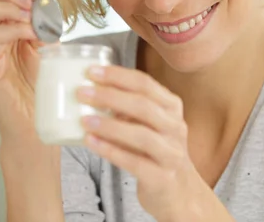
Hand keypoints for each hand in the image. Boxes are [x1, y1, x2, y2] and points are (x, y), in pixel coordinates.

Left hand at [76, 65, 207, 220]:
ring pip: (141, 134)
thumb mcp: (150, 124)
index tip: (92, 71)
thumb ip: (128, 109)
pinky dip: (111, 151)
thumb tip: (92, 91)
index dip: (118, 76)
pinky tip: (91, 143)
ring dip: (109, 125)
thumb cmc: (157, 151)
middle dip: (110, 96)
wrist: (180, 192)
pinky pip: (135, 162)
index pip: (145, 84)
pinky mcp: (162, 178)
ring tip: (84, 120)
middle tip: (83, 92)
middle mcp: (175, 127)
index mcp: (171, 107)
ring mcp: (172, 153)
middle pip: (143, 106)